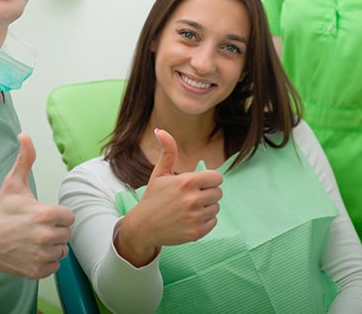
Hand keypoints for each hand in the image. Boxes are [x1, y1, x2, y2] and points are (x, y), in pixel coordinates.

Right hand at [0, 133, 74, 278]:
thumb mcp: (12, 184)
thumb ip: (25, 159)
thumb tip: (25, 135)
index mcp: (45, 215)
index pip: (69, 216)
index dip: (57, 215)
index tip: (42, 215)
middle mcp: (46, 236)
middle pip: (66, 234)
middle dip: (55, 230)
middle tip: (35, 228)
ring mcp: (41, 255)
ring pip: (62, 251)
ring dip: (52, 246)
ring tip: (33, 240)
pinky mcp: (36, 271)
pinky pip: (54, 266)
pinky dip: (45, 262)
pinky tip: (31, 253)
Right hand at [115, 129, 222, 265]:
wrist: (143, 227)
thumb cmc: (153, 198)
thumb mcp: (159, 173)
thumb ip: (167, 151)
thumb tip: (160, 130)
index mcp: (187, 182)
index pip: (217, 178)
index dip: (209, 180)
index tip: (199, 183)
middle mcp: (193, 199)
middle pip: (218, 193)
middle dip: (208, 193)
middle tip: (192, 196)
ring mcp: (196, 217)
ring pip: (216, 207)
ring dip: (207, 207)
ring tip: (190, 208)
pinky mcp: (197, 232)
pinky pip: (214, 221)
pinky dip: (205, 220)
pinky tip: (190, 219)